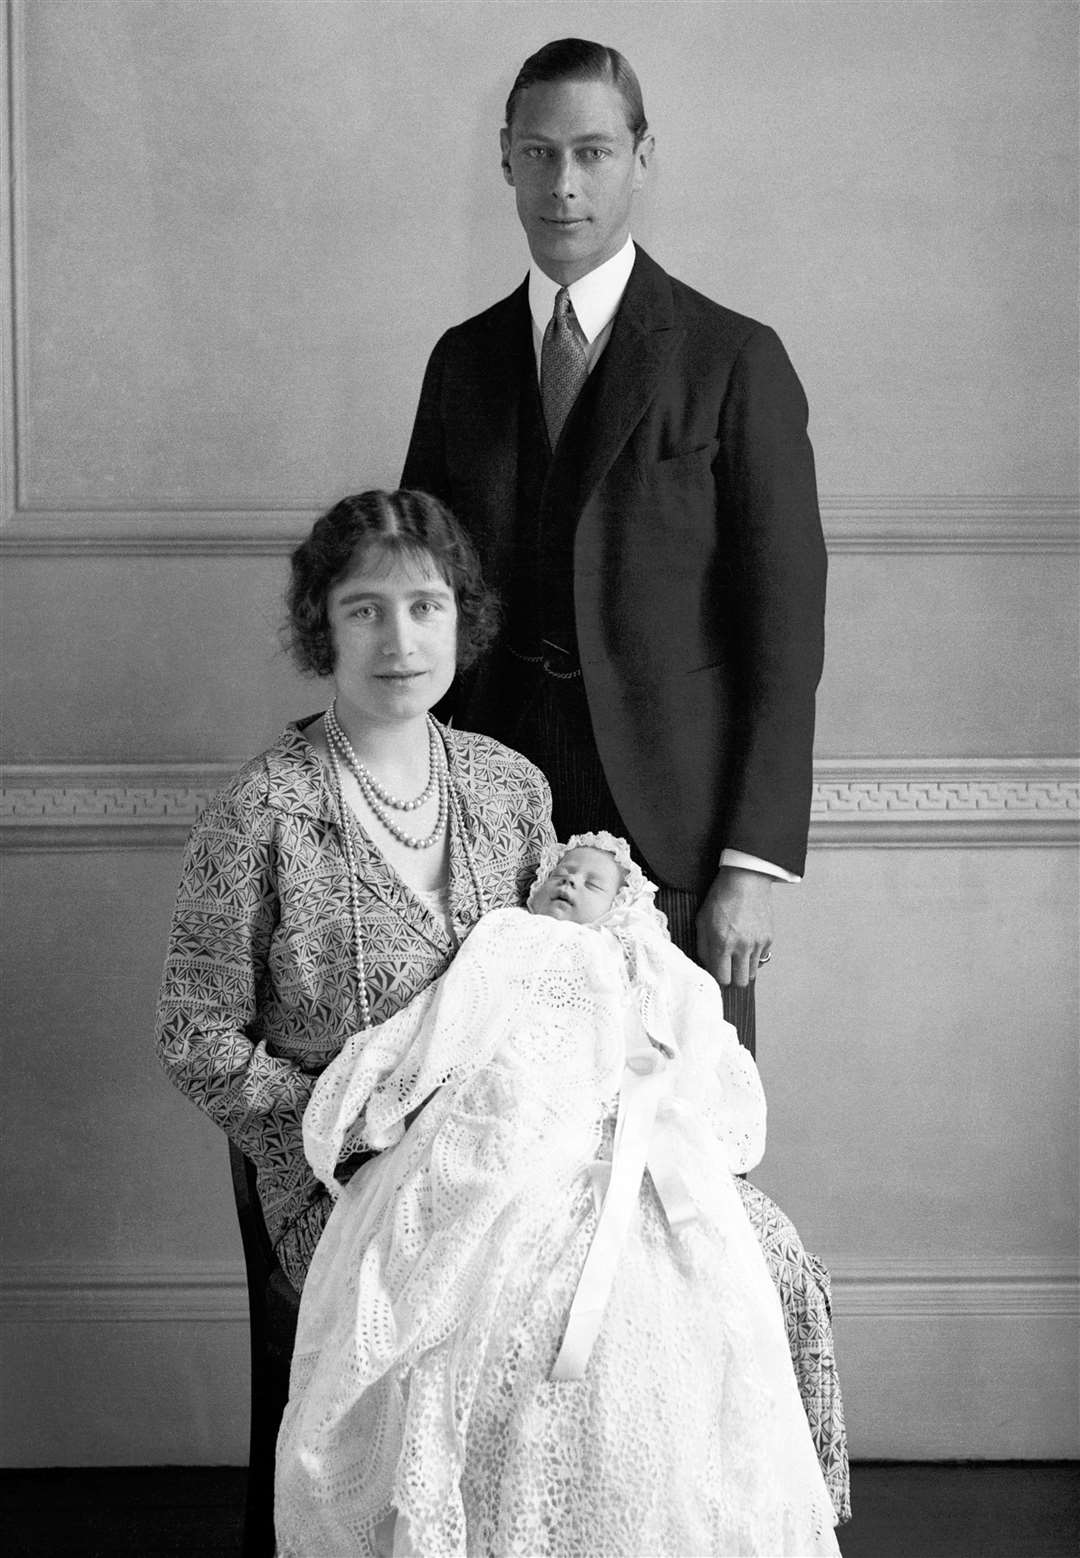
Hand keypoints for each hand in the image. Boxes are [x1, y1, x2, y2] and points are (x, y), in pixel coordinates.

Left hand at [695, 866, 773, 987]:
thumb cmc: (721, 896)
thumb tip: (708, 966)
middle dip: (732, 978)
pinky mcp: (769, 938)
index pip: (722, 979)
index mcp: (723, 943)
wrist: (746, 879)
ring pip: (752, 973)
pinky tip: (746, 942)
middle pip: (740, 982)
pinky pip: (761, 958)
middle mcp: (742, 946)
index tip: (715, 971)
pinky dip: (753, 955)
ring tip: (736, 954)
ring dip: (743, 968)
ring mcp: (758, 943)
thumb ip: (703, 947)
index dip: (717, 977)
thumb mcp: (702, 920)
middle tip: (727, 967)